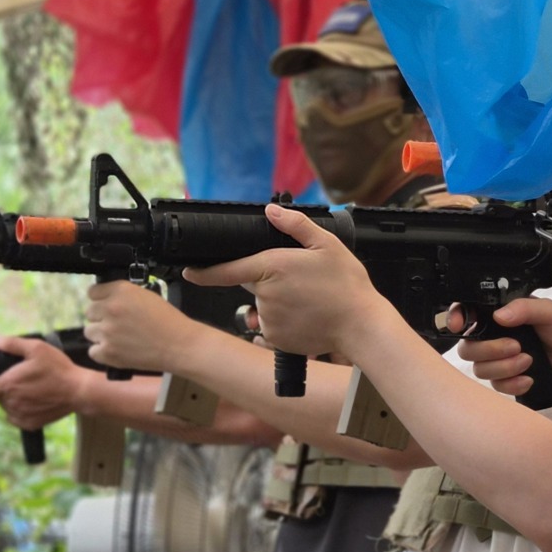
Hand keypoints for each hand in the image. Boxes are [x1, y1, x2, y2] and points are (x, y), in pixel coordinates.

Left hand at [0, 337, 94, 429]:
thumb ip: (11, 344)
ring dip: (12, 401)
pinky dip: (21, 411)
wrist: (79, 391)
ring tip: (30, 390)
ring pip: (7, 408)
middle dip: (3, 390)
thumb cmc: (58, 368)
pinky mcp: (30, 424)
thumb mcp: (36, 348)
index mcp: (8, 385)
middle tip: (20, 380)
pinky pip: (17, 418)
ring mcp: (21, 416)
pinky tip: (34, 401)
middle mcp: (11, 403)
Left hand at [81, 280, 198, 372]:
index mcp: (121, 290)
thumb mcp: (146, 295)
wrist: (179, 345)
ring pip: (89, 331)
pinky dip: (103, 352)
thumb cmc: (168, 321)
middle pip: (89, 312)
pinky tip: (117, 350)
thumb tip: (106, 299)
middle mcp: (111, 308)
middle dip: (101, 317)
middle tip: (117, 324)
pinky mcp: (108, 352)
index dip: (101, 299)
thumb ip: (123, 295)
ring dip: (100, 335)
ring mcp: (107, 331)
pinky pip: (93, 351)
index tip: (107, 306)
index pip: (93, 292)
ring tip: (119, 338)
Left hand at [184, 205, 385, 356]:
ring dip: (275, 303)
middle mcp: (265, 295)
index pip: (227, 270)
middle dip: (267, 280)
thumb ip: (296, 226)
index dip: (204, 272)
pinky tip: (304, 318)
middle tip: (300, 281)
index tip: (189, 272)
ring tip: (306, 301)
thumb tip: (271, 211)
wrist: (362, 326)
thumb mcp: (327, 245)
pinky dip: (281, 323)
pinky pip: (269, 329)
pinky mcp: (277, 340)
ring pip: (262, 307)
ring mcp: (270, 320)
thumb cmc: (347, 285)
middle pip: (252, 284)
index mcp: (273, 267)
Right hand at [452, 297, 551, 398]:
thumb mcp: (550, 312)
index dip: (456, 318)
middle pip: (468, 347)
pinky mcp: (506, 380)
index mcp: (500, 315)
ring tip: (528, 361)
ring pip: (479, 369)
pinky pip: (495, 386)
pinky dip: (512, 384)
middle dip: (489, 350)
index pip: (467, 314)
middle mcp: (493, 337)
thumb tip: (500, 315)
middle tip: (516, 346)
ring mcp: (497, 360)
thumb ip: (525, 308)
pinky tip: (529, 379)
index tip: (459, 325)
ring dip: (503, 367)